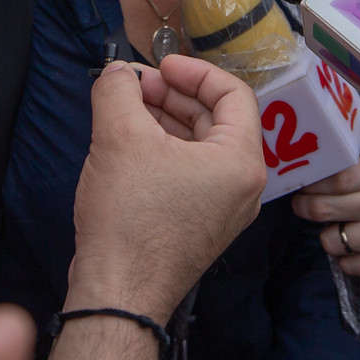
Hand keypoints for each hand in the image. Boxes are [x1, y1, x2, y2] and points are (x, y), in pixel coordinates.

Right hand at [67, 57, 266, 321]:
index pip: (233, 94)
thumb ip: (118, 90)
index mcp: (241, 162)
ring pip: (199, 148)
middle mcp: (242, 187)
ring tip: (124, 111)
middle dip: (174, 96)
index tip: (160, 65)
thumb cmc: (129, 219)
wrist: (118, 294)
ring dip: (165, 122)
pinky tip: (127, 145)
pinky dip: (163, 152)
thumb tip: (117, 73)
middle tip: (134, 85)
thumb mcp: (118, 136)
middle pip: (216, 120)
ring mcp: (222, 211)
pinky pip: (189, 175)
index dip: (194, 71)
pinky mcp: (199, 227)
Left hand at [291, 152, 359, 275]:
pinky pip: (346, 265)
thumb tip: (311, 171)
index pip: (335, 176)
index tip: (303, 183)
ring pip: (330, 240)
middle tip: (303, 205)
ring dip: (327, 236)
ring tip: (337, 228)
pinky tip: (355, 247)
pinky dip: (345, 259)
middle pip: (323, 208)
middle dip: (304, 207)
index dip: (312, 182)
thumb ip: (356, 169)